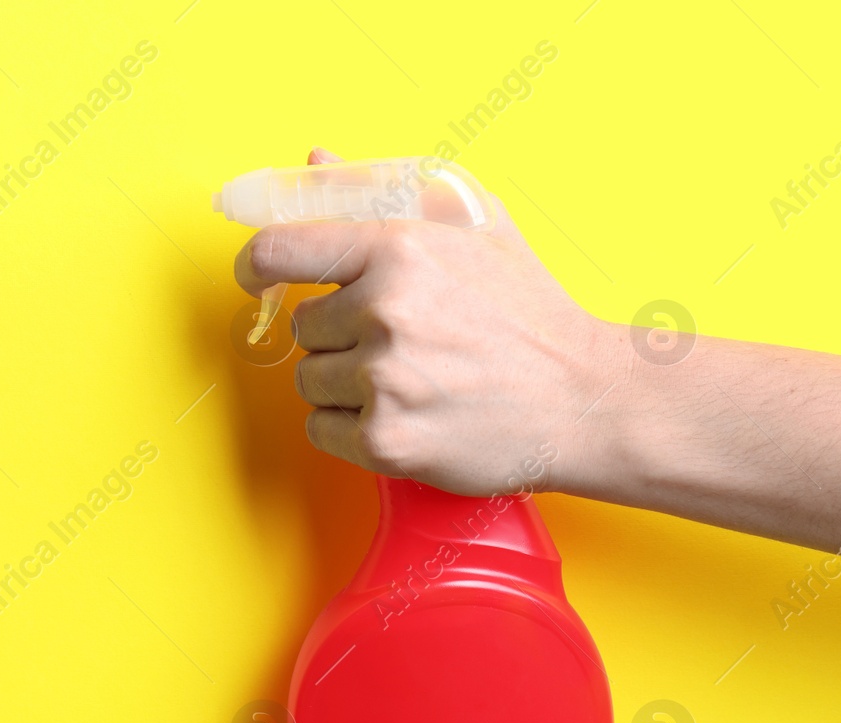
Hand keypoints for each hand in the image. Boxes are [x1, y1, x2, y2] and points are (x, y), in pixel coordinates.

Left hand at [232, 147, 624, 497]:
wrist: (584, 398)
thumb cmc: (529, 311)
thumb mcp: (471, 224)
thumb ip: (382, 189)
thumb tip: (313, 162)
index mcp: (397, 246)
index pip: (279, 249)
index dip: (256, 266)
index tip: (257, 279)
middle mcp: (385, 311)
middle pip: (303, 327)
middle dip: (338, 337)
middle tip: (400, 345)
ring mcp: (384, 380)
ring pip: (311, 382)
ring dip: (346, 386)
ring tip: (411, 382)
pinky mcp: (388, 441)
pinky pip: (323, 431)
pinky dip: (352, 429)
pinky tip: (405, 416)